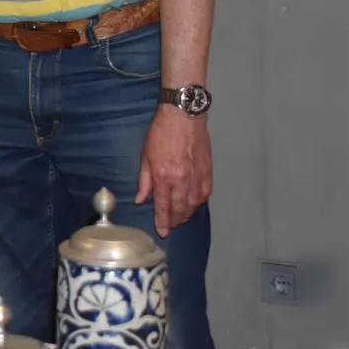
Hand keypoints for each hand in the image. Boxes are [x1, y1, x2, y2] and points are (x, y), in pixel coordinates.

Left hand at [136, 105, 211, 236]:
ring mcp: (196, 177)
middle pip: (180, 208)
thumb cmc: (160, 134)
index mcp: (163, 177)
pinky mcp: (208, 172)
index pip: (163, 206)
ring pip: (194, 204)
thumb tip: (141, 200)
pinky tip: (194, 205)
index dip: (163, 221)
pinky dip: (199, 203)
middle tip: (172, 226)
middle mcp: (181, 180)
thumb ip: (144, 181)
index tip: (163, 231)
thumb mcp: (145, 156)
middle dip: (176, 220)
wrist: (183, 117)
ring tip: (181, 218)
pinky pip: (204, 194)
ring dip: (188, 214)